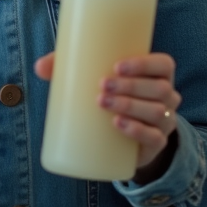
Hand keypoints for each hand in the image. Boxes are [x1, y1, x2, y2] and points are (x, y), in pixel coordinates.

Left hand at [36, 52, 181, 178]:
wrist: (125, 136)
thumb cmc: (110, 93)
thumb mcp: (93, 77)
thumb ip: (67, 67)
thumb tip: (39, 67)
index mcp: (157, 74)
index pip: (164, 64)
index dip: (145, 64)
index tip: (116, 66)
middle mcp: (166, 96)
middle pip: (160, 88)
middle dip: (131, 86)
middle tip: (101, 86)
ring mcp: (165, 120)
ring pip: (158, 111)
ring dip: (130, 106)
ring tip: (103, 103)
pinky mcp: (156, 143)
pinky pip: (155, 138)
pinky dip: (137, 130)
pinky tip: (119, 124)